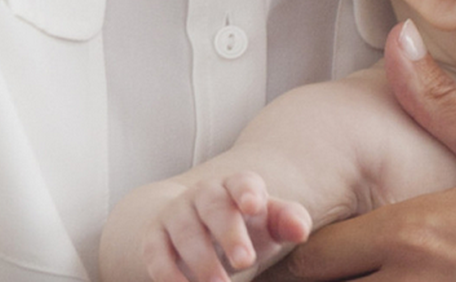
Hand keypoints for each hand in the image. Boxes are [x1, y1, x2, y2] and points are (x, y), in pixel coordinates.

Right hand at [144, 172, 310, 281]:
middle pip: (213, 206)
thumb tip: (300, 229)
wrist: (197, 227)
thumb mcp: (269, 223)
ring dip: (201, 262)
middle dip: (228, 233)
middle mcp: (203, 195)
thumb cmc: (246, 226)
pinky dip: (167, 274)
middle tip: (245, 262)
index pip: (242, 182)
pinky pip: (156, 253)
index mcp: (235, 186)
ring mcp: (176, 213)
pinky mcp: (154, 237)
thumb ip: (288, 221)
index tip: (254, 206)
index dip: (247, 191)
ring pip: (185, 232)